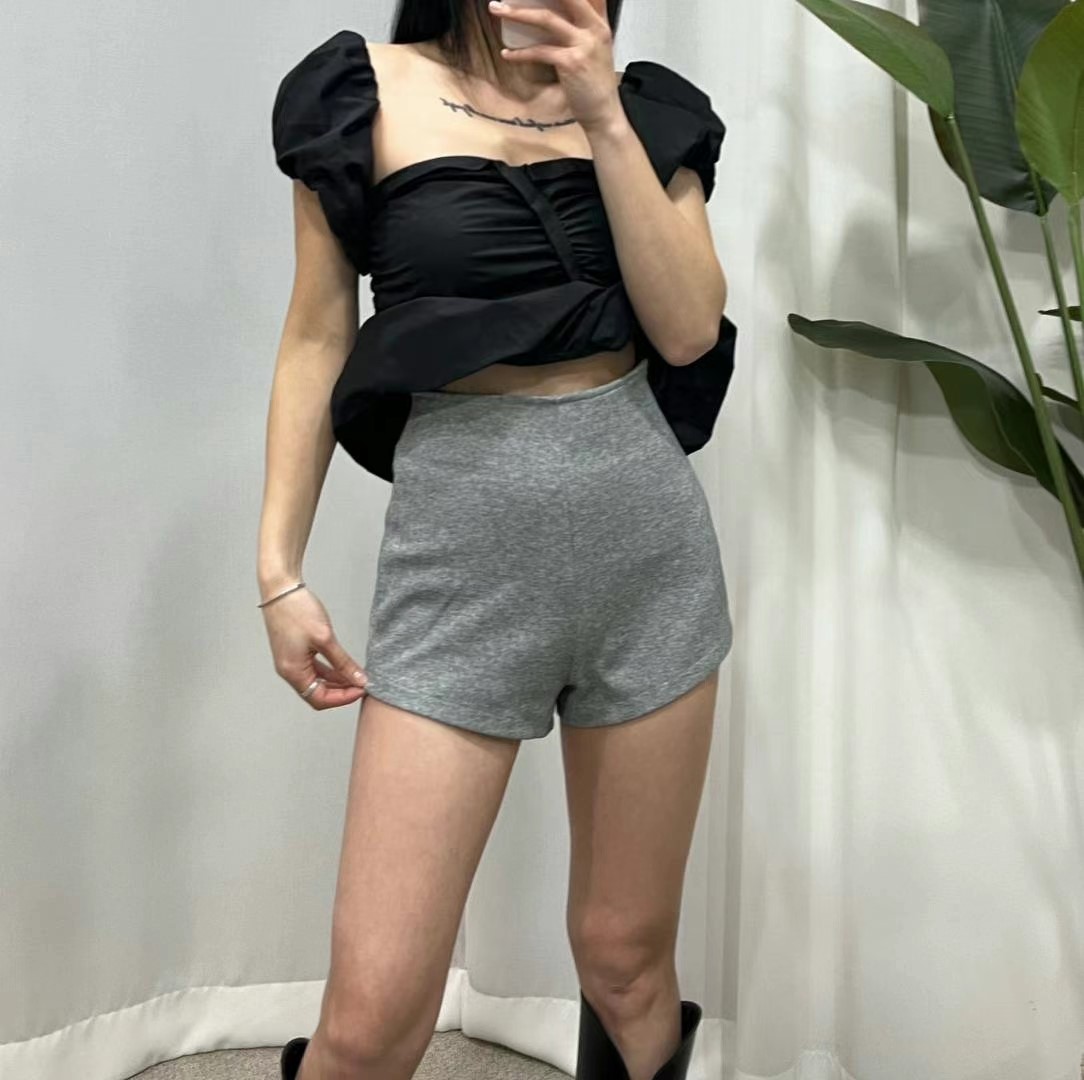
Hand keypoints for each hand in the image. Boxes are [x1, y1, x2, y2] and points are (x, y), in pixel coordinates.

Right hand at [260, 586, 368, 710]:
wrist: (280, 589)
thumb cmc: (298, 611)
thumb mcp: (325, 639)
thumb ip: (343, 663)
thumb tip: (359, 680)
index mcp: (293, 672)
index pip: (319, 699)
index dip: (342, 698)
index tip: (362, 689)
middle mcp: (289, 671)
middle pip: (318, 693)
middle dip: (341, 691)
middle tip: (362, 684)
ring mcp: (291, 661)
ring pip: (317, 681)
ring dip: (337, 681)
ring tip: (357, 676)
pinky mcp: (295, 652)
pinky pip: (314, 669)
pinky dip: (330, 671)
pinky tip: (345, 668)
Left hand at [489, 0, 621, 131]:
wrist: (604, 111)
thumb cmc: (595, 81)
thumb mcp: (595, 47)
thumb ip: (583, 26)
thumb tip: (557, 12)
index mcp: (599, 22)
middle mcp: (594, 28)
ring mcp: (583, 45)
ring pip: (546, 18)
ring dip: (517, 13)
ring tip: (497, 9)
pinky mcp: (571, 63)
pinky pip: (539, 51)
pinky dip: (520, 53)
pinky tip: (507, 53)